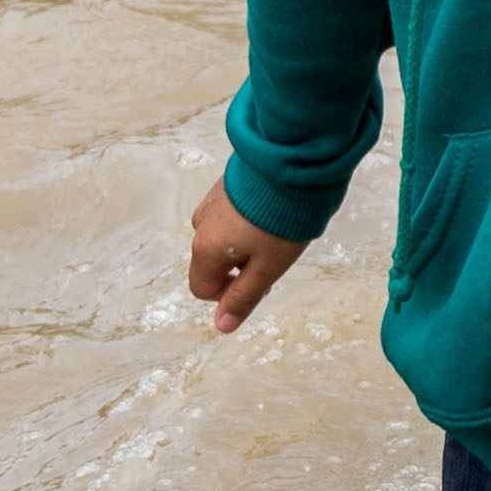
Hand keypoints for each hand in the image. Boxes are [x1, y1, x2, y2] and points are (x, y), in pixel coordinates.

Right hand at [187, 178, 304, 328]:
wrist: (290, 163)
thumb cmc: (281, 221)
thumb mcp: (267, 269)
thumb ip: (243, 298)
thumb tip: (222, 327)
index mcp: (205, 250)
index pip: (201, 288)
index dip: (228, 294)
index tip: (260, 282)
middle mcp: (201, 225)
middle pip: (212, 262)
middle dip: (240, 267)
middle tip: (275, 256)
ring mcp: (211, 202)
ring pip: (222, 237)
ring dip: (245, 243)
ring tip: (277, 231)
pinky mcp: (225, 185)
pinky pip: (230, 215)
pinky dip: (247, 221)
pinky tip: (272, 212)